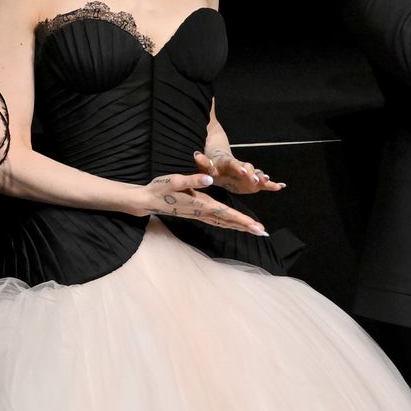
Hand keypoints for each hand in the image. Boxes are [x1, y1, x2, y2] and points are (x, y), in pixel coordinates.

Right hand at [131, 172, 268, 235]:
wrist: (148, 200)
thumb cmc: (160, 188)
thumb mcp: (175, 180)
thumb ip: (193, 180)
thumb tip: (210, 179)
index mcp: (201, 203)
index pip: (227, 213)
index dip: (242, 220)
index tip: (257, 226)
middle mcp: (203, 211)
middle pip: (228, 221)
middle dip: (246, 226)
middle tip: (263, 232)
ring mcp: (200, 214)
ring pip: (224, 222)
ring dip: (240, 226)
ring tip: (254, 230)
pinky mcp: (197, 213)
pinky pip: (217, 221)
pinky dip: (229, 223)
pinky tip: (235, 225)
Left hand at [193, 150, 285, 194]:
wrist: (221, 161)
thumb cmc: (212, 165)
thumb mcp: (205, 165)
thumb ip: (203, 162)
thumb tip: (196, 155)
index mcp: (227, 162)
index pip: (233, 163)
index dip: (238, 167)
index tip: (243, 171)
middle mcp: (240, 166)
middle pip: (248, 169)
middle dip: (253, 174)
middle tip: (258, 179)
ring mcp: (248, 173)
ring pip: (256, 174)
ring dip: (262, 178)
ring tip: (268, 181)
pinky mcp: (252, 180)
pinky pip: (263, 182)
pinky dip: (271, 184)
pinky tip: (280, 186)